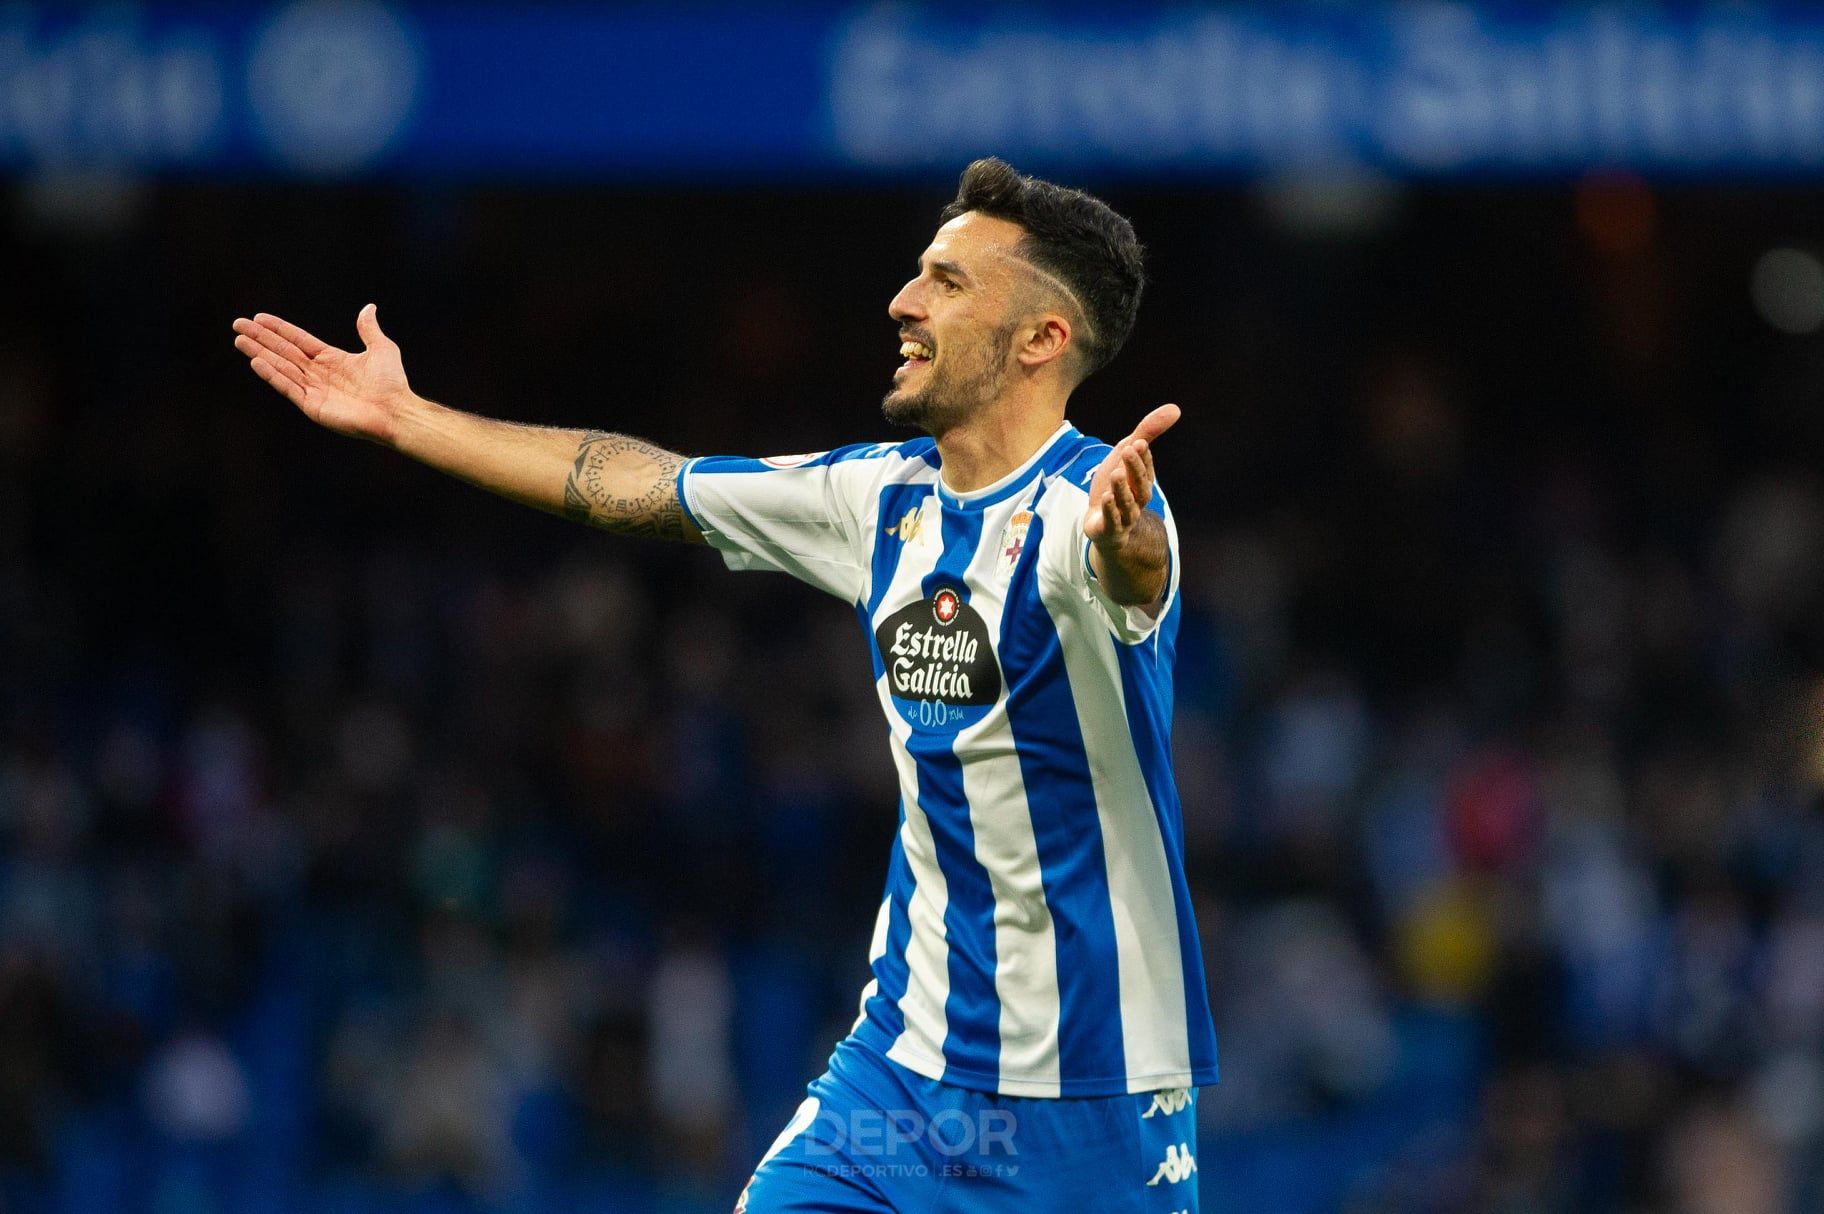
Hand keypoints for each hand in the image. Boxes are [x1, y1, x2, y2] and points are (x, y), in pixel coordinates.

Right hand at [232, 304, 412, 444]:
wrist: (396, 411)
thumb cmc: (392, 384)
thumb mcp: (381, 348)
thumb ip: (368, 330)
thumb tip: (368, 308)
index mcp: (332, 360)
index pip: (298, 341)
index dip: (279, 329)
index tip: (259, 318)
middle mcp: (319, 374)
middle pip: (283, 352)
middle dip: (261, 338)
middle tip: (238, 324)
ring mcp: (314, 390)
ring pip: (281, 367)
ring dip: (260, 353)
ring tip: (240, 340)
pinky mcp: (313, 406)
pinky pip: (288, 387)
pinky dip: (272, 375)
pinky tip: (257, 362)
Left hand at [1083, 403, 1179, 549]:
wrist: (1101, 522)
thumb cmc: (1116, 485)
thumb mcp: (1126, 454)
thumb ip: (1147, 431)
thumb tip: (1175, 408)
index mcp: (1143, 480)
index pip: (1146, 467)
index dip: (1142, 456)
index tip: (1138, 441)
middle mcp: (1137, 498)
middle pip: (1140, 484)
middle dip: (1135, 468)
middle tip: (1129, 449)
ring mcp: (1125, 515)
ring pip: (1127, 503)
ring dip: (1122, 489)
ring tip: (1116, 474)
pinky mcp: (1110, 529)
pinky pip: (1112, 521)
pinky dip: (1111, 511)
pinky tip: (1106, 498)